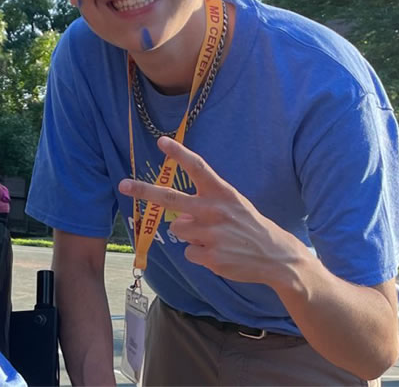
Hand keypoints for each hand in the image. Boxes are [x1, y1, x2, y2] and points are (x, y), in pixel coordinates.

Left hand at [117, 136, 309, 288]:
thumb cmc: (248, 227)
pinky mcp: (211, 257)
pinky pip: (189, 252)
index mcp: (223, 193)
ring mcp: (212, 234)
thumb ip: (205, 205)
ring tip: (214, 238)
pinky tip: (219, 254)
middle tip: (122, 183)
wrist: (276, 256)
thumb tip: (178, 218)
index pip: (198, 168)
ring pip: (178, 229)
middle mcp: (215, 210)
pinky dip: (199, 254)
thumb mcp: (234, 206)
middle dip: (144, 190)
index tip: (161, 141)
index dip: (179, 153)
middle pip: (171, 198)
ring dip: (189, 234)